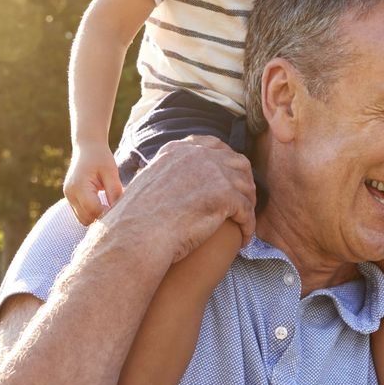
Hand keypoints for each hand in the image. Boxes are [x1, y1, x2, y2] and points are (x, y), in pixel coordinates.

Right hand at [63, 141, 123, 225]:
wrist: (87, 146)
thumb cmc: (101, 157)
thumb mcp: (111, 172)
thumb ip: (114, 191)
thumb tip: (119, 211)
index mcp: (79, 186)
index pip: (93, 210)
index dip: (108, 214)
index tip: (120, 209)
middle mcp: (71, 193)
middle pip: (87, 219)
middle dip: (102, 218)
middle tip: (116, 210)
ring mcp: (68, 196)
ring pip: (82, 219)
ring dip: (96, 217)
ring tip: (109, 206)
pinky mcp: (70, 197)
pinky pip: (81, 213)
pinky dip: (91, 213)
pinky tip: (102, 204)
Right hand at [101, 135, 255, 263]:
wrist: (136, 235)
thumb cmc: (135, 220)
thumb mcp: (145, 184)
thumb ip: (161, 176)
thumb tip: (157, 179)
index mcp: (177, 150)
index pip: (212, 145)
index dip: (226, 160)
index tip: (230, 177)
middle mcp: (197, 155)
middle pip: (236, 162)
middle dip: (243, 181)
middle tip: (243, 202)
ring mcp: (213, 173)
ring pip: (245, 186)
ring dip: (248, 205)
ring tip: (244, 222)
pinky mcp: (224, 195)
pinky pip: (246, 210)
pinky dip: (248, 225)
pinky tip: (244, 239)